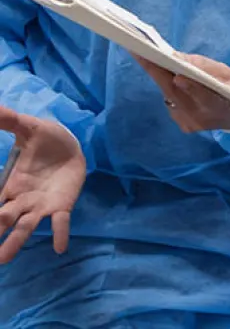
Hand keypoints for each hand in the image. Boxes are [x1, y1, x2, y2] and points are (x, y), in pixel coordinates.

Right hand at [0, 106, 86, 263]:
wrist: (74, 144)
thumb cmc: (47, 139)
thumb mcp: (28, 127)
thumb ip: (9, 120)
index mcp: (9, 184)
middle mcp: (21, 200)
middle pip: (3, 219)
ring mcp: (41, 205)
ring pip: (25, 226)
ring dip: (15, 242)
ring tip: (4, 259)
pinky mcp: (62, 205)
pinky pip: (60, 222)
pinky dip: (59, 234)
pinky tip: (60, 248)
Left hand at [134, 53, 229, 132]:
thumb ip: (205, 68)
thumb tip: (178, 57)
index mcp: (221, 106)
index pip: (205, 97)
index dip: (191, 87)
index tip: (177, 75)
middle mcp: (202, 119)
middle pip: (176, 94)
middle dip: (157, 71)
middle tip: (140, 52)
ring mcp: (190, 124)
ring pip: (170, 96)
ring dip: (160, 75)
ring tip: (148, 56)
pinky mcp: (182, 125)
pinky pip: (171, 101)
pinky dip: (169, 86)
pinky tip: (169, 76)